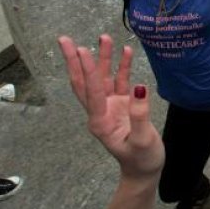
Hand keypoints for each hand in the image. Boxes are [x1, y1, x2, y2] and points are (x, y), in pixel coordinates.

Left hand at [59, 35, 163, 180]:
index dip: (87, 69)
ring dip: (101, 58)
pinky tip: (126, 51)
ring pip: (102, 78)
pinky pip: (120, 82)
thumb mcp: (142, 141)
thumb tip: (139, 88)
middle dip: (76, 60)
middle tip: (64, 39)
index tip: (82, 50)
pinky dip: (122, 67)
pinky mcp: (122, 105)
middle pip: (84, 81)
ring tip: (104, 37)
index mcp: (100, 121)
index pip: (91, 90)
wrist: (144, 171)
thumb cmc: (142, 160)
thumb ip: (140, 115)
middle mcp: (100, 111)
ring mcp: (110, 107)